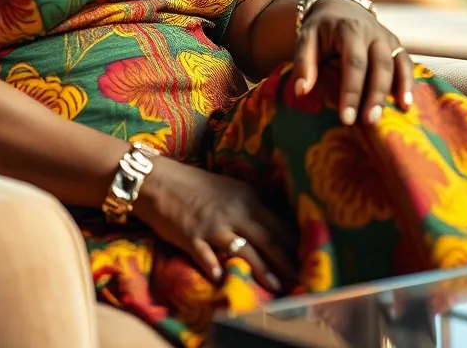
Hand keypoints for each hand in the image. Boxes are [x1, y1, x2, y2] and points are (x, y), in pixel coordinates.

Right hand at [133, 156, 296, 291]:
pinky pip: (208, 257)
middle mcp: (234, 211)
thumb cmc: (194, 184)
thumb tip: (273, 223)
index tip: (308, 257)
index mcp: (246, 197)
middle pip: (268, 239)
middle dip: (287, 261)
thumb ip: (250, 204)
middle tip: (302, 278)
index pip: (277, 223)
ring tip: (278, 287)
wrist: (159, 180)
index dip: (294, 242)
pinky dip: (216, 269)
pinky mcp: (192, 237)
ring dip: (263, 271)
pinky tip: (223, 280)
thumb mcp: (229, 188)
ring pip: (245, 251)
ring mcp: (213, 226)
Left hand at [291, 0, 413, 126]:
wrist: (338, 5)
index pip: (354, 63)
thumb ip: (303, 63)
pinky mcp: (395, 45)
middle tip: (368, 122)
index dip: (351, 92)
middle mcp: (373, 32)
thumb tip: (301, 92)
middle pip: (380, 65)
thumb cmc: (320, 27)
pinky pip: (406, 63)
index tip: (346, 118)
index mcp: (350, 29)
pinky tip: (407, 104)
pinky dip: (408, 82)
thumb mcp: (306, 37)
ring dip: (395, 91)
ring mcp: (387, 37)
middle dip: (375, 96)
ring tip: (391, 116)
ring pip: (396, 64)